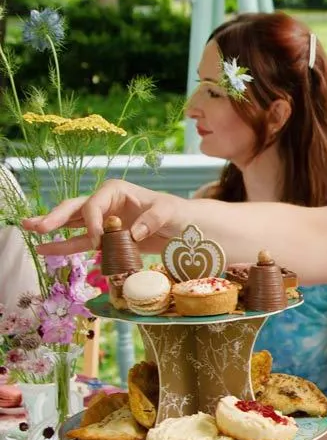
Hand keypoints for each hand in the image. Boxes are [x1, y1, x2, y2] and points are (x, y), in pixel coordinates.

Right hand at [22, 179, 188, 255]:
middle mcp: (104, 203)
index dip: (92, 222)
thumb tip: (133, 233)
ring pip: (72, 224)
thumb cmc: (176, 213)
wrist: (184, 227)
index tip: (98, 240)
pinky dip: (65, 246)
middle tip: (35, 226)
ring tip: (29, 230)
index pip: (94, 205)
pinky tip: (45, 249)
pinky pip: (82, 241)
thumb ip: (151, 219)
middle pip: (74, 209)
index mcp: (115, 190)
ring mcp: (102, 220)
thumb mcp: (168, 211)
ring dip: (52, 229)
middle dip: (55, 217)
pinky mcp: (105, 237)